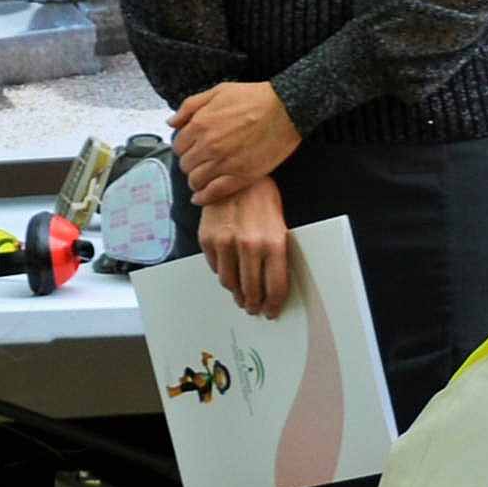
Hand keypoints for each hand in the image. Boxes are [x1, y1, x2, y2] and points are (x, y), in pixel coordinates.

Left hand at [174, 81, 301, 204]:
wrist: (285, 109)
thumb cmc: (253, 98)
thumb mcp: (217, 91)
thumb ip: (190, 107)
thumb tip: (171, 122)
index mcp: (200, 125)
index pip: (178, 146)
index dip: (184, 149)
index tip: (191, 150)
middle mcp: (208, 146)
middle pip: (186, 165)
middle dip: (190, 164)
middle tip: (198, 163)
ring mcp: (224, 163)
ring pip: (196, 180)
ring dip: (196, 180)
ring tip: (202, 178)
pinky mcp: (241, 176)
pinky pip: (214, 193)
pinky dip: (204, 197)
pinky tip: (200, 197)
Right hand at [202, 178, 295, 318]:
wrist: (235, 175)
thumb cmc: (261, 198)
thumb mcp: (279, 227)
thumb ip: (276, 257)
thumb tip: (271, 286)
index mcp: (274, 244)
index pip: (275, 288)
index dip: (273, 305)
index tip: (270, 311)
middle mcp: (250, 245)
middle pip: (251, 291)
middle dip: (253, 304)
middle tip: (253, 307)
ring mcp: (226, 242)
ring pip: (229, 283)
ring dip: (236, 293)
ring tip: (240, 295)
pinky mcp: (208, 238)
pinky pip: (214, 267)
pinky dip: (222, 272)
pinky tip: (229, 271)